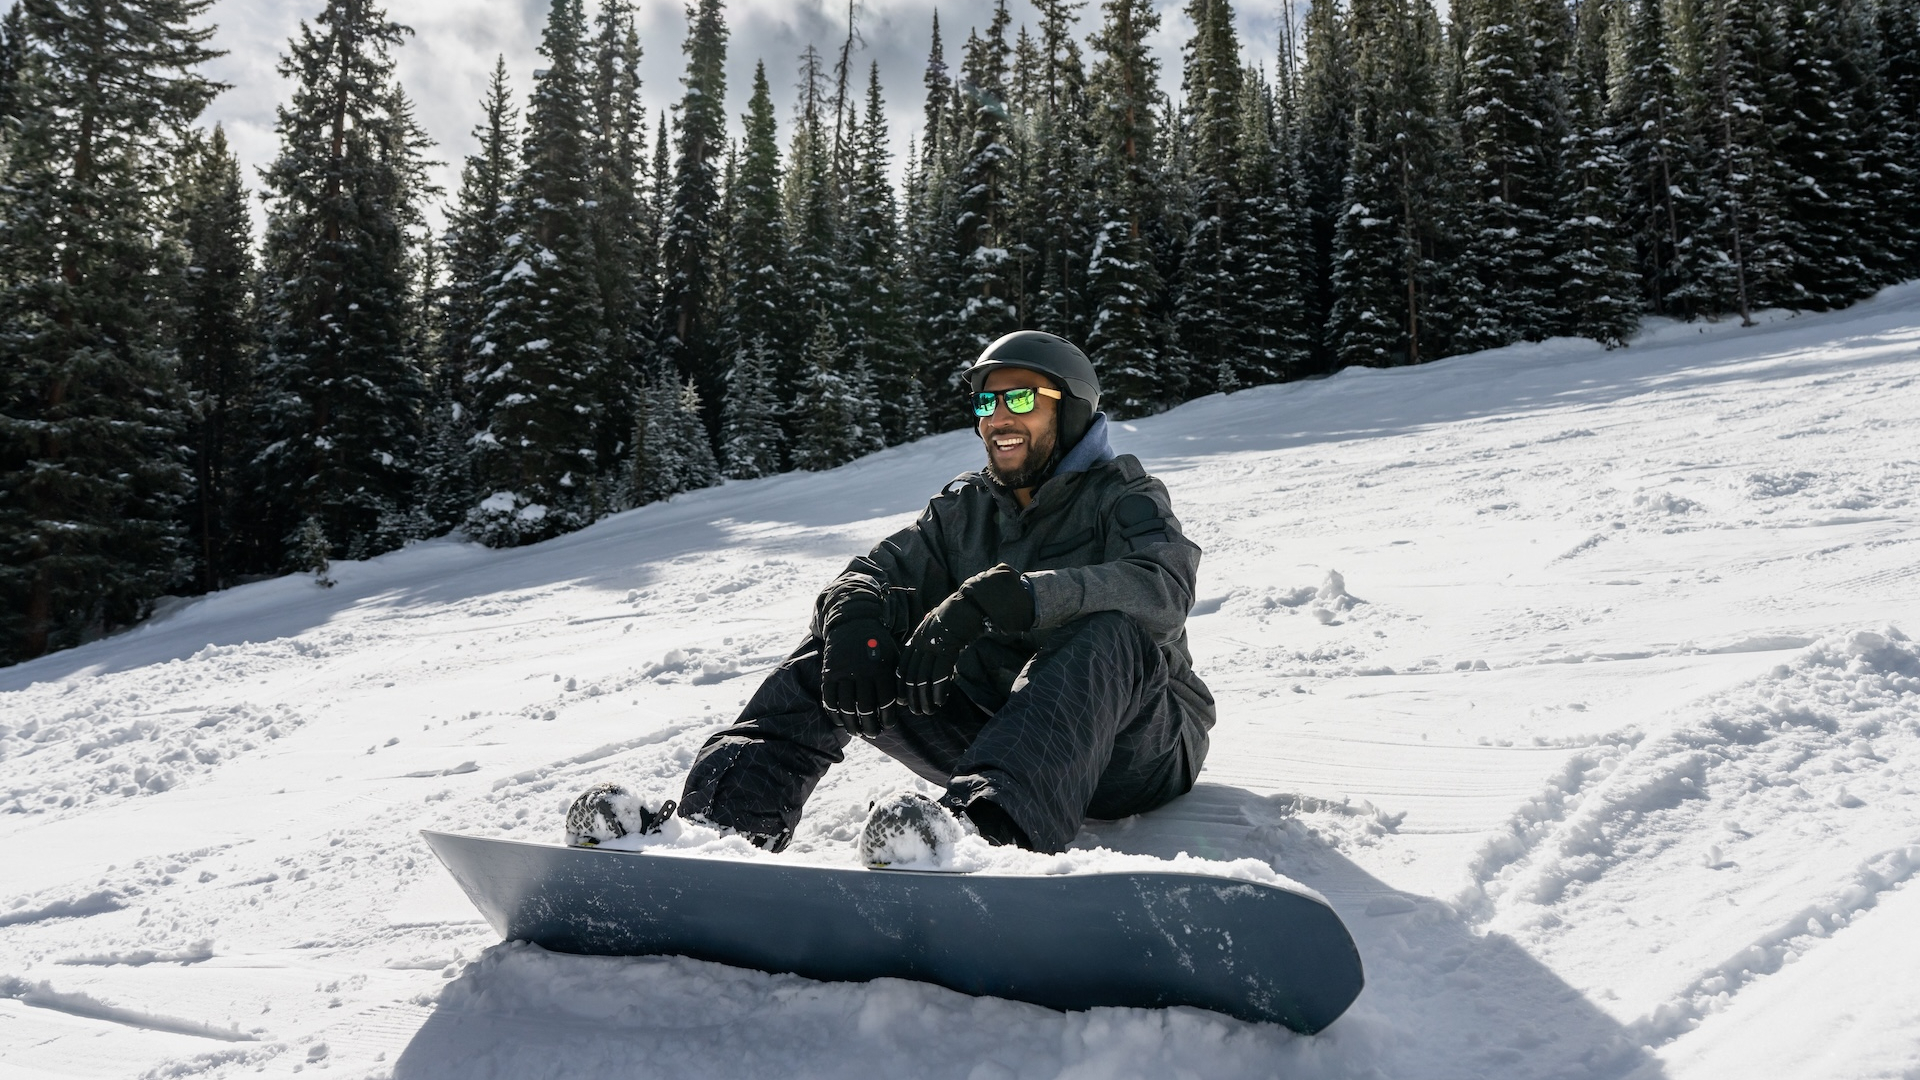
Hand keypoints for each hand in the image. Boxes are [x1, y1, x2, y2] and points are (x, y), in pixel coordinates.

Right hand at [820, 614, 899, 737]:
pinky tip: (841, 722)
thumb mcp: (894, 656)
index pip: (885, 702)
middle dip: (870, 726)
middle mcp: (861, 672)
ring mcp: (843, 673)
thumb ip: (898, 679)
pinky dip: (835, 714)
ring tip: (857, 732)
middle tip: (873, 734)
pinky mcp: (828, 673)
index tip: (887, 726)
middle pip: (865, 709)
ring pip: (846, 707)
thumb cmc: (878, 644)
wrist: (853, 623)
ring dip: (852, 724)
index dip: (887, 718)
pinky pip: (829, 700)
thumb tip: (903, 704)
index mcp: (881, 669)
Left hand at [899, 565, 1032, 714]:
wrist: (972, 603)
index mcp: (917, 637)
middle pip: (911, 674)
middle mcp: (921, 641)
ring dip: (925, 697)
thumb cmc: (958, 617)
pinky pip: (939, 673)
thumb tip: (927, 662)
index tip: (903, 699)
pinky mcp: (948, 646)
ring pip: (923, 676)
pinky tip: (939, 701)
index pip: (903, 664)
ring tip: (927, 710)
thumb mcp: (938, 629)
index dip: (902, 684)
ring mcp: (934, 643)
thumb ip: (930, 644)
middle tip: (916, 711)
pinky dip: (938, 689)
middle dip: (912, 695)